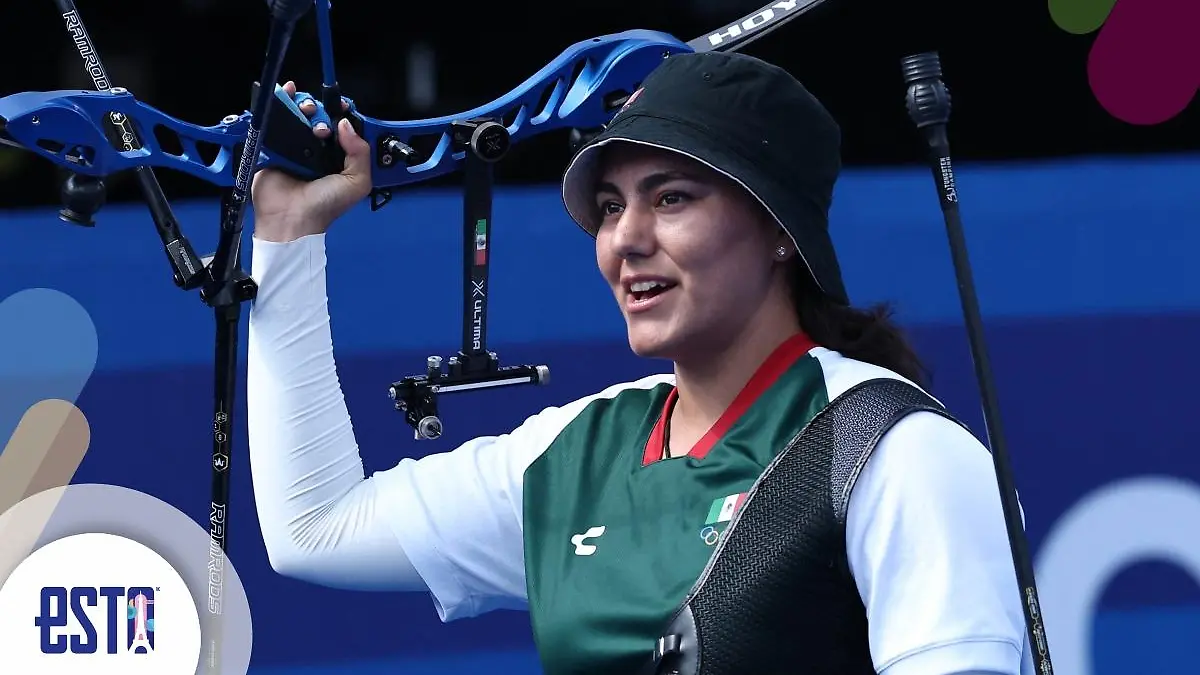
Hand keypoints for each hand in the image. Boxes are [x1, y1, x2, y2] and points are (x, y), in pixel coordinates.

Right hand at [251, 81, 371, 242]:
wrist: (292, 218)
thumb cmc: (325, 205)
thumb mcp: (357, 182)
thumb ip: (361, 153)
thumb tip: (346, 124)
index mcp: (337, 157)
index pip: (341, 128)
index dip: (342, 115)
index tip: (342, 106)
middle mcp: (316, 150)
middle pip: (319, 118)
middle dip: (322, 110)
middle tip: (320, 119)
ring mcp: (295, 147)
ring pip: (299, 116)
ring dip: (303, 104)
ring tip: (306, 109)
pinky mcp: (274, 147)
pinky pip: (276, 122)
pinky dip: (281, 104)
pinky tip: (286, 94)